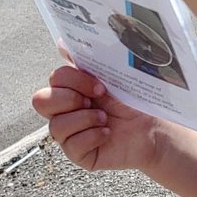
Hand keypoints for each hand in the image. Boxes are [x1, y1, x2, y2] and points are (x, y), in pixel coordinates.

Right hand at [32, 65, 159, 172]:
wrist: (154, 129)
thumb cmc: (133, 102)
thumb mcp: (112, 78)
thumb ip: (86, 61)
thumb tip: (62, 43)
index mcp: (72, 89)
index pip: (54, 79)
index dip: (74, 80)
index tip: (100, 85)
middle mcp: (65, 111)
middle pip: (41, 100)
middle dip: (71, 99)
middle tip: (95, 101)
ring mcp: (70, 134)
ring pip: (56, 126)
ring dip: (85, 119)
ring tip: (105, 119)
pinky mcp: (79, 154)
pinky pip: (71, 145)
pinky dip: (92, 136)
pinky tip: (107, 133)